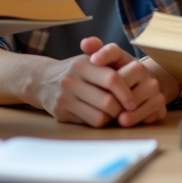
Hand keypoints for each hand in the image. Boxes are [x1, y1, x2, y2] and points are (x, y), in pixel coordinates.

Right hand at [25, 38, 143, 127]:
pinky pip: (89, 123)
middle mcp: (71, 80)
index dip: (126, 92)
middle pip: (107, 101)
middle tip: (126, 111)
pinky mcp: (61, 113)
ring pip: (99, 116)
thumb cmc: (75, 70)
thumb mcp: (88, 59)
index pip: (112, 79)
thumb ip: (110, 60)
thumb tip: (140, 72)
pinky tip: (99, 116)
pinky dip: (99, 122)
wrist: (42, 80)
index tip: (133, 101)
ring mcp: (65, 97)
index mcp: (82, 64)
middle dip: (121, 109)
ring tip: (113, 113)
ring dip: (111, 118)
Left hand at [83, 37, 168, 126]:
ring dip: (132, 104)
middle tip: (106, 99)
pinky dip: (140, 114)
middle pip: (134, 71)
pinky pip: (153, 105)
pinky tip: (126, 121)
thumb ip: (92, 55)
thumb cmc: (110, 84)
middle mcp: (139, 68)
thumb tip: (85, 42)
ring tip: (117, 117)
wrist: (132, 96)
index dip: (104, 54)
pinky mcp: (159, 99)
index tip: (93, 60)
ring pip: (146, 89)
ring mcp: (151, 83)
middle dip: (120, 87)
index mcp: (121, 58)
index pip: (113, 50)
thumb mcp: (98, 72)